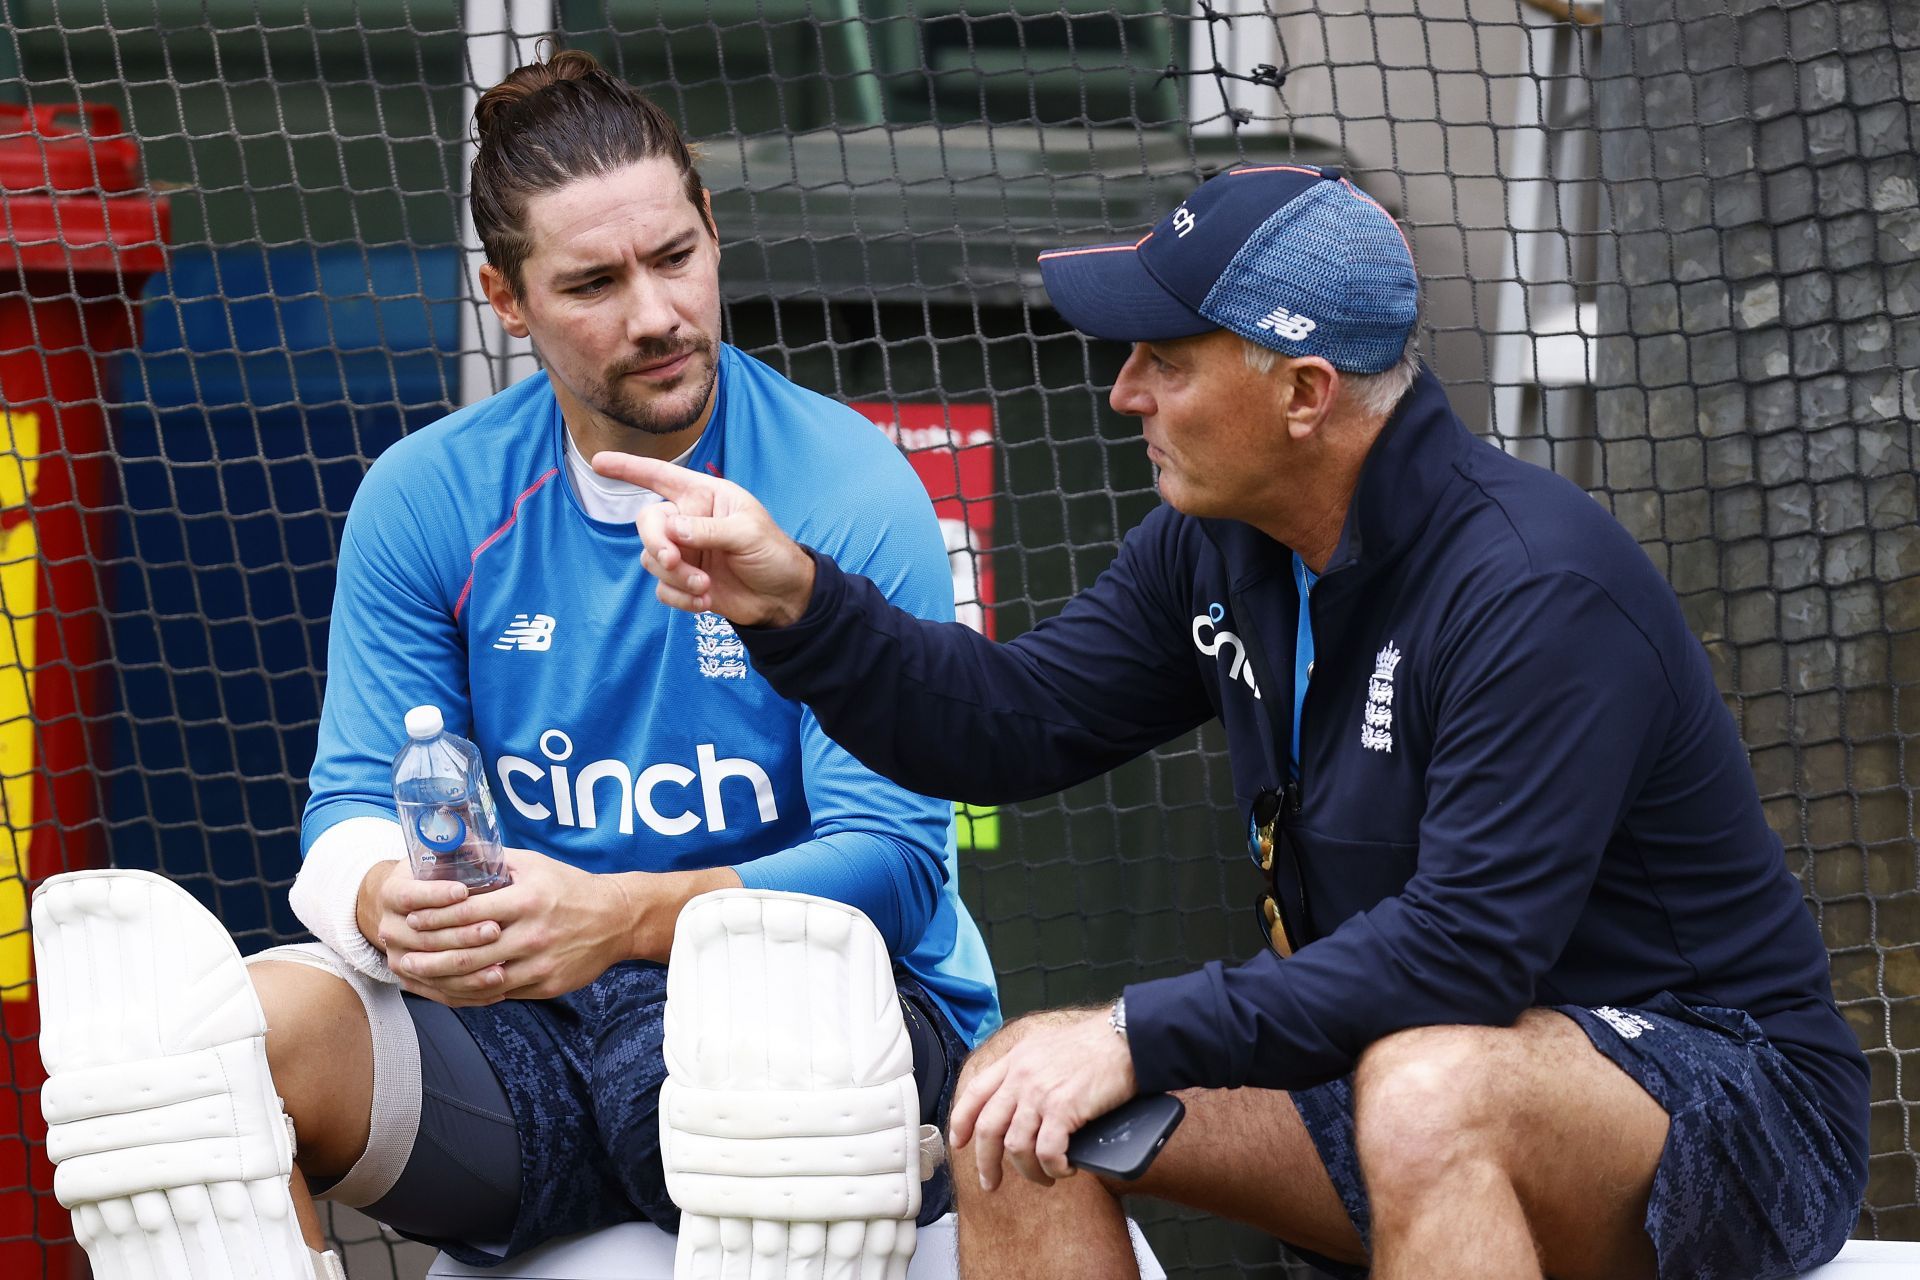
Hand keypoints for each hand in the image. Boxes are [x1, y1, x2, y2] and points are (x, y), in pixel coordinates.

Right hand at [358, 859, 503, 1005]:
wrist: (404, 911)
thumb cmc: (431, 879)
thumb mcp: (433, 859)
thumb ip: (451, 849)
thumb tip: (474, 828)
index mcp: (392, 893)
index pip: (411, 896)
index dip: (437, 895)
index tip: (464, 891)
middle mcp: (389, 928)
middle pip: (425, 937)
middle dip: (462, 934)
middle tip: (494, 929)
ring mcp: (398, 957)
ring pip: (433, 969)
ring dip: (469, 968)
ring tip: (502, 962)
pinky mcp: (412, 980)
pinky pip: (440, 991)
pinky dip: (469, 992)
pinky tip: (498, 986)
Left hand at [384, 848, 632, 1004]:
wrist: (616, 919)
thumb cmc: (570, 887)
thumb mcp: (534, 864)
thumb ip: (492, 859)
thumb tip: (454, 843)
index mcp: (527, 900)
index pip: (468, 912)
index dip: (434, 917)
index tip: (409, 918)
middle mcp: (531, 934)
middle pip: (467, 951)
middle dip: (428, 953)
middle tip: (399, 953)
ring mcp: (538, 964)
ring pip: (478, 980)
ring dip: (440, 979)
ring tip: (414, 975)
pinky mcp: (544, 986)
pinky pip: (498, 994)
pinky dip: (468, 993)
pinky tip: (447, 989)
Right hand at [590, 451, 815, 626]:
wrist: (783, 598)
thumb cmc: (772, 553)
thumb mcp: (748, 534)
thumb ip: (709, 530)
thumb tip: (671, 530)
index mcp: (704, 496)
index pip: (660, 476)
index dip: (629, 468)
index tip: (599, 462)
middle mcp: (688, 520)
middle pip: (648, 523)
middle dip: (656, 543)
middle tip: (674, 561)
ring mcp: (683, 551)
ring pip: (652, 559)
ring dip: (676, 577)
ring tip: (706, 587)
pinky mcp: (682, 581)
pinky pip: (662, 588)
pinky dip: (680, 597)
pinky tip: (705, 601)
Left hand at [948, 1007, 1137, 1190]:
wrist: (1126, 1037)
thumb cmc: (1097, 1044)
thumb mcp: (1048, 1046)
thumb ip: (1031, 1068)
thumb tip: (1026, 1106)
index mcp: (1016, 1059)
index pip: (975, 1093)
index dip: (962, 1122)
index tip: (960, 1143)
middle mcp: (1021, 1075)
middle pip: (988, 1128)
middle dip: (986, 1163)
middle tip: (992, 1183)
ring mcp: (1040, 1092)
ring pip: (1016, 1147)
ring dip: (1029, 1171)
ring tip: (1045, 1177)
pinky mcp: (1063, 1108)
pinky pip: (1047, 1152)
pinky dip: (1055, 1168)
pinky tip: (1065, 1169)